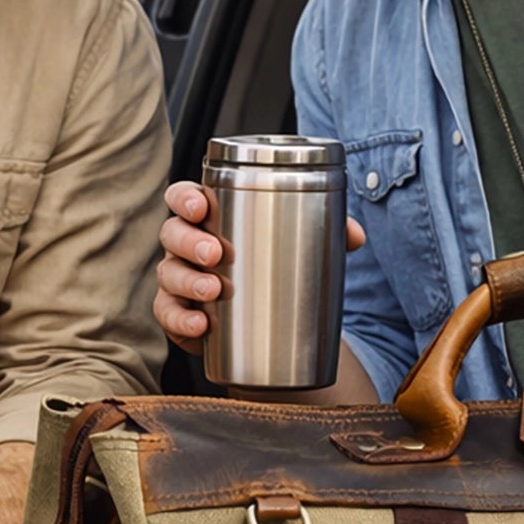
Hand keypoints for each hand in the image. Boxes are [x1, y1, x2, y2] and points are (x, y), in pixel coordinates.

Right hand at [153, 180, 363, 353]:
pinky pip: (169, 317)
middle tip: (215, 254)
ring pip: (169, 275)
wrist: (266, 326)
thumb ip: (328, 233)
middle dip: (190, 241)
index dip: (185, 198)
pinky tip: (201, 326)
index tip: (201, 206)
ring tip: (214, 291)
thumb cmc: (274, 267)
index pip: (184, 198)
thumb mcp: (302, 246)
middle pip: (173, 234)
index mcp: (211, 218)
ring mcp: (179, 281)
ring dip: (188, 281)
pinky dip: (182, 322)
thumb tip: (355, 237)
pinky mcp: (180, 317)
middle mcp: (187, 246)